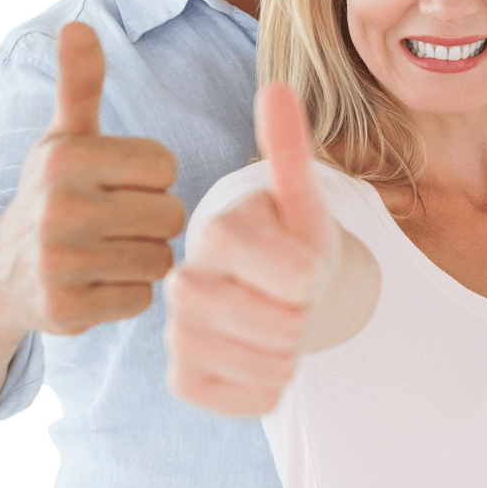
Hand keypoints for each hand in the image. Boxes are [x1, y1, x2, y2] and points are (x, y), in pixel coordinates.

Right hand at [0, 22, 184, 336]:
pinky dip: (126, 294)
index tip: (117, 182)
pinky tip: (96, 282)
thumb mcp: (65, 136)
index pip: (165, 165)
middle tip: (115, 220)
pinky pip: (141, 300)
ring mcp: (60, 263)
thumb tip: (77, 25)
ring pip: (160, 259)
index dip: (150, 176)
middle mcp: (59, 207)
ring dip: (142, 257)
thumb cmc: (53, 192)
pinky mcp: (66, 311)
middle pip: (170, 214)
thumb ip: (80, 84)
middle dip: (151, 219)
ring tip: (106, 249)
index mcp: (65, 156)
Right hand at [164, 83, 341, 416]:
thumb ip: (289, 149)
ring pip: (264, 365)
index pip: (283, 271)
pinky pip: (247, 400)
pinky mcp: (184, 378)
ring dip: (292, 353)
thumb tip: (276, 88)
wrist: (280, 295)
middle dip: (304, 317)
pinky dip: (271, 386)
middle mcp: (183, 279)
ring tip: (280, 327)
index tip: (306, 268)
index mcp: (216, 230)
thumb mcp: (304, 199)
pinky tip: (262, 360)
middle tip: (294, 301)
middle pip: (276, 324)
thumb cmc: (294, 242)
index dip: (307, 275)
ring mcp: (178, 332)